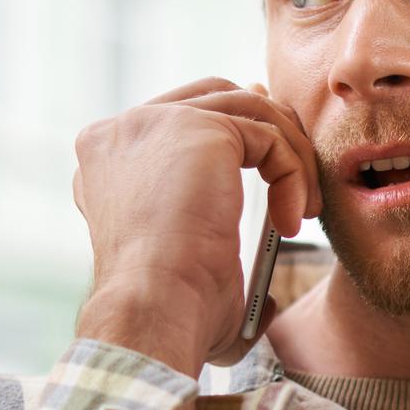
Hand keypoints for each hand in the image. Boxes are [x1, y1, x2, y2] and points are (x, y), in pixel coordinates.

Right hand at [71, 77, 319, 377]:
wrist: (154, 310)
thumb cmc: (168, 312)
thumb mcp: (183, 271)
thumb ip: (215, 252)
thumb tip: (272, 271)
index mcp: (107, 158)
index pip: (179, 118)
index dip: (235, 135)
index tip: (274, 170)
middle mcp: (123, 131)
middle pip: (215, 96)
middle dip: (268, 130)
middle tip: (298, 181)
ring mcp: (157, 122)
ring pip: (250, 110)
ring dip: (291, 157)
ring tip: (302, 213)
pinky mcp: (198, 127)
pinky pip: (269, 135)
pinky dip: (293, 174)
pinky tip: (289, 222)